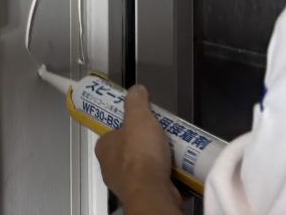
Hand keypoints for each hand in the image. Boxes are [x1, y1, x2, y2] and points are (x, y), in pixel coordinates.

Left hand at [94, 85, 181, 214]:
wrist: (153, 191)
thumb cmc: (140, 154)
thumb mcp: (138, 117)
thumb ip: (136, 102)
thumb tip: (136, 89)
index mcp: (104, 149)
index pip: (113, 133)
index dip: (128, 127)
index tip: (143, 123)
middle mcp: (112, 169)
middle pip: (131, 151)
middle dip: (148, 145)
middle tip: (162, 136)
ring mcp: (128, 185)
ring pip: (146, 167)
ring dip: (160, 161)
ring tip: (174, 151)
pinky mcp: (145, 196)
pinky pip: (158, 182)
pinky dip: (169, 176)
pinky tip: (180, 168)